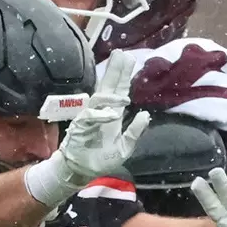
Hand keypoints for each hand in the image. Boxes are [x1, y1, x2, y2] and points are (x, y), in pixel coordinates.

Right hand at [22, 50, 150, 206]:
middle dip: (115, 71)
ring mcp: (90, 118)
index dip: (124, 75)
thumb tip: (146, 114)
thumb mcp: (125, 147)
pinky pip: (90, 117)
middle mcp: (101, 112)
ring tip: (123, 90)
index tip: (129, 59)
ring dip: (112, 94)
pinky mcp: (80, 127)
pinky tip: (112, 114)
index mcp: (112, 115)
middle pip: (108, 87)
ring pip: (99, 99)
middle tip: (121, 54)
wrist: (83, 172)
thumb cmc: (102, 159)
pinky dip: (101, 114)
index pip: (119, 91)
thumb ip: (135, 132)